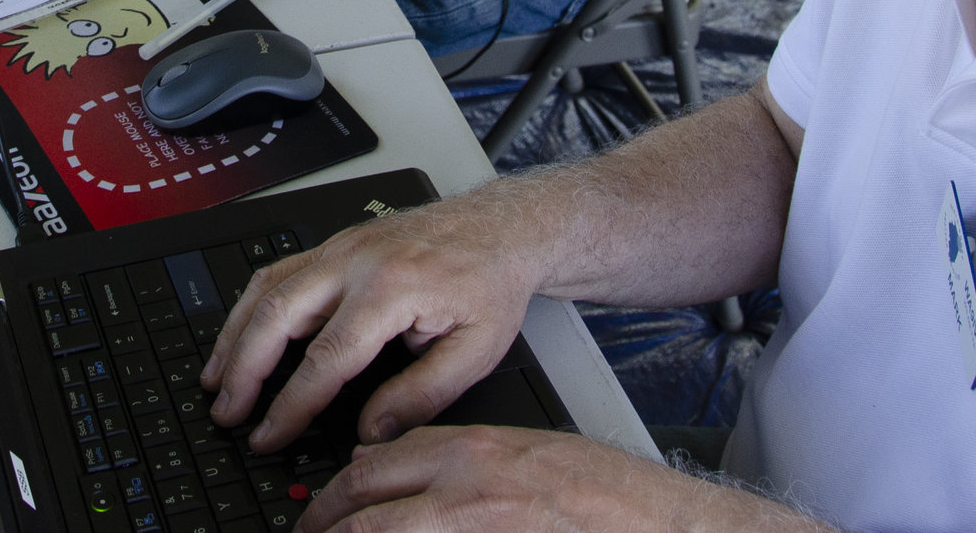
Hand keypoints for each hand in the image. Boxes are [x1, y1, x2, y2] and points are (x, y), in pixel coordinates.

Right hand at [201, 193, 546, 453]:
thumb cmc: (489, 281)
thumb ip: (420, 396)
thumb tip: (371, 431)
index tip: (269, 435)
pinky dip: (249, 306)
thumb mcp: (474, 351)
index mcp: (391, 288)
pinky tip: (240, 334)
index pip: (325, 358)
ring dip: (234, 336)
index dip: (290, 405)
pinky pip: (278, 271)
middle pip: (277, 315)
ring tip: (216, 380)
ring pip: (267, 288)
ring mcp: (341, 247)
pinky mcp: (335, 244)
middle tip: (227, 412)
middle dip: (243, 370)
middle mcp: (356, 260)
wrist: (500, 227)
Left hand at [300, 426, 806, 532]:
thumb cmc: (602, 490)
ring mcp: (473, 527)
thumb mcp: (524, 451)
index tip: (321, 505)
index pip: (375, 462)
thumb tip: (397, 467)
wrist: (655, 524)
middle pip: (365, 500)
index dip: (338, 489)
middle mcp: (464, 487)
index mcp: (472, 449)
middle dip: (325, 520)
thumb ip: (460, 458)